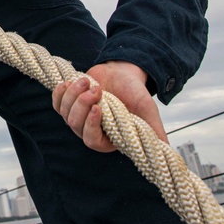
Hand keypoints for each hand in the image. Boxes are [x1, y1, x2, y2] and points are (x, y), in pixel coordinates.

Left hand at [52, 61, 166, 152]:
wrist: (123, 73)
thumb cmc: (136, 94)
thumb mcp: (148, 112)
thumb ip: (154, 132)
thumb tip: (167, 150)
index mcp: (108, 138)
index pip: (92, 141)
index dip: (91, 126)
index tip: (97, 108)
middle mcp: (91, 130)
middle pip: (75, 125)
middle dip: (83, 104)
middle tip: (97, 89)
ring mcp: (78, 116)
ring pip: (65, 113)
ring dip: (74, 95)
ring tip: (89, 81)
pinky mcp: (68, 103)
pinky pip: (57, 103)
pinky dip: (60, 93)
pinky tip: (69, 83)